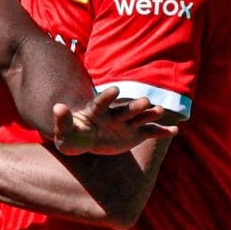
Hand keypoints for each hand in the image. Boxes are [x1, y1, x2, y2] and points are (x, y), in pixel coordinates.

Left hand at [52, 88, 177, 155]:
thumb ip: (62, 119)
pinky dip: (161, 132)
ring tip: (160, 110)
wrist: (85, 139)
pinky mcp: (135, 134)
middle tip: (145, 100)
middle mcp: (113, 115)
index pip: (101, 102)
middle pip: (125, 109)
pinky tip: (174, 131)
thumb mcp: (64, 130)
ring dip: (150, 114)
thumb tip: (56, 106)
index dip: (107, 96)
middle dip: (134, 106)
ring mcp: (126, 124)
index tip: (115, 89)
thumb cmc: (72, 134)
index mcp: (95, 111)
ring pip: (140, 117)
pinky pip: (150, 132)